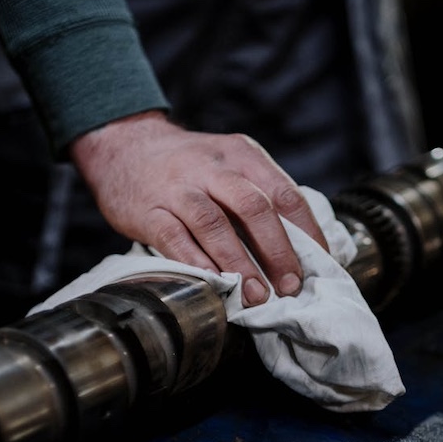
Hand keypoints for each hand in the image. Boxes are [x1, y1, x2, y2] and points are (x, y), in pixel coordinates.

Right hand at [69, 111, 329, 306]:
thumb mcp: (229, 165)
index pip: (285, 194)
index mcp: (242, 155)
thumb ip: (260, 197)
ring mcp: (178, 188)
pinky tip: (215, 284)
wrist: (123, 145)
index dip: (307, 233)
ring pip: (215, 225)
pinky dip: (198, 264)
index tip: (320, 265)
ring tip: (257, 296)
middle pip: (255, 208)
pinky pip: (175, 239)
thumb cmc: (188, 167)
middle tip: (290, 286)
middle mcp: (212, 167)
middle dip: (278, 252)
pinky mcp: (149, 210)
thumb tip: (300, 248)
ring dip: (240, 264)